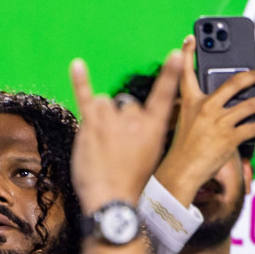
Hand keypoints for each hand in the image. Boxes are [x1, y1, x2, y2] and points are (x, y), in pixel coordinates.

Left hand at [70, 53, 181, 213]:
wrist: (112, 199)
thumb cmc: (131, 181)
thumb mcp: (151, 155)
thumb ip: (146, 132)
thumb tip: (135, 118)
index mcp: (154, 127)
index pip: (165, 95)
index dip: (171, 73)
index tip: (177, 54)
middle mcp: (135, 120)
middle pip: (126, 103)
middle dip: (120, 119)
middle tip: (117, 144)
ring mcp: (112, 121)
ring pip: (105, 103)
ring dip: (101, 116)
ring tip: (101, 141)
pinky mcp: (90, 125)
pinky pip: (85, 97)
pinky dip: (80, 79)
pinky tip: (77, 64)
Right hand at [154, 36, 254, 201]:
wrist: (181, 172)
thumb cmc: (184, 148)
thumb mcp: (186, 120)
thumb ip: (201, 107)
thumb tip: (226, 99)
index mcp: (190, 101)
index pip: (186, 72)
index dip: (187, 53)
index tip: (190, 39)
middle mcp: (205, 107)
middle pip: (235, 82)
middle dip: (252, 75)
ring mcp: (219, 122)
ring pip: (252, 105)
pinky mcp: (231, 137)